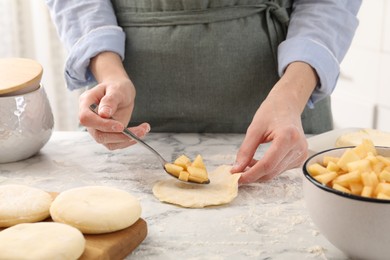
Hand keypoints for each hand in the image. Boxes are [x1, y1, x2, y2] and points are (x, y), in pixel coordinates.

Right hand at [79, 52, 149, 149]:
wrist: (120, 92)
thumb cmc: (116, 87)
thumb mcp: (116, 89)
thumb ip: (110, 100)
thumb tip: (104, 114)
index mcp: (86, 104)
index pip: (87, 119)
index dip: (102, 125)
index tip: (120, 126)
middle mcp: (90, 119)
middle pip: (98, 135)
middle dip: (120, 136)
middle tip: (140, 131)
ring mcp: (98, 129)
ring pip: (109, 143)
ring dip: (128, 140)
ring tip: (144, 130)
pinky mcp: (108, 135)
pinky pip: (117, 143)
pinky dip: (130, 140)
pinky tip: (141, 131)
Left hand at [231, 62, 317, 182]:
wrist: (287, 104)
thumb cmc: (271, 111)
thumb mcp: (254, 128)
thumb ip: (245, 150)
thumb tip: (236, 169)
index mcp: (288, 137)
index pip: (267, 164)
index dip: (250, 174)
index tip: (236, 178)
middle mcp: (298, 147)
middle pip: (271, 171)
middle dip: (252, 175)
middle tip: (235, 173)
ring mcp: (301, 154)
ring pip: (275, 173)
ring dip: (258, 173)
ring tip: (245, 163)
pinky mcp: (300, 158)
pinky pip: (279, 170)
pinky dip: (266, 169)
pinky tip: (257, 162)